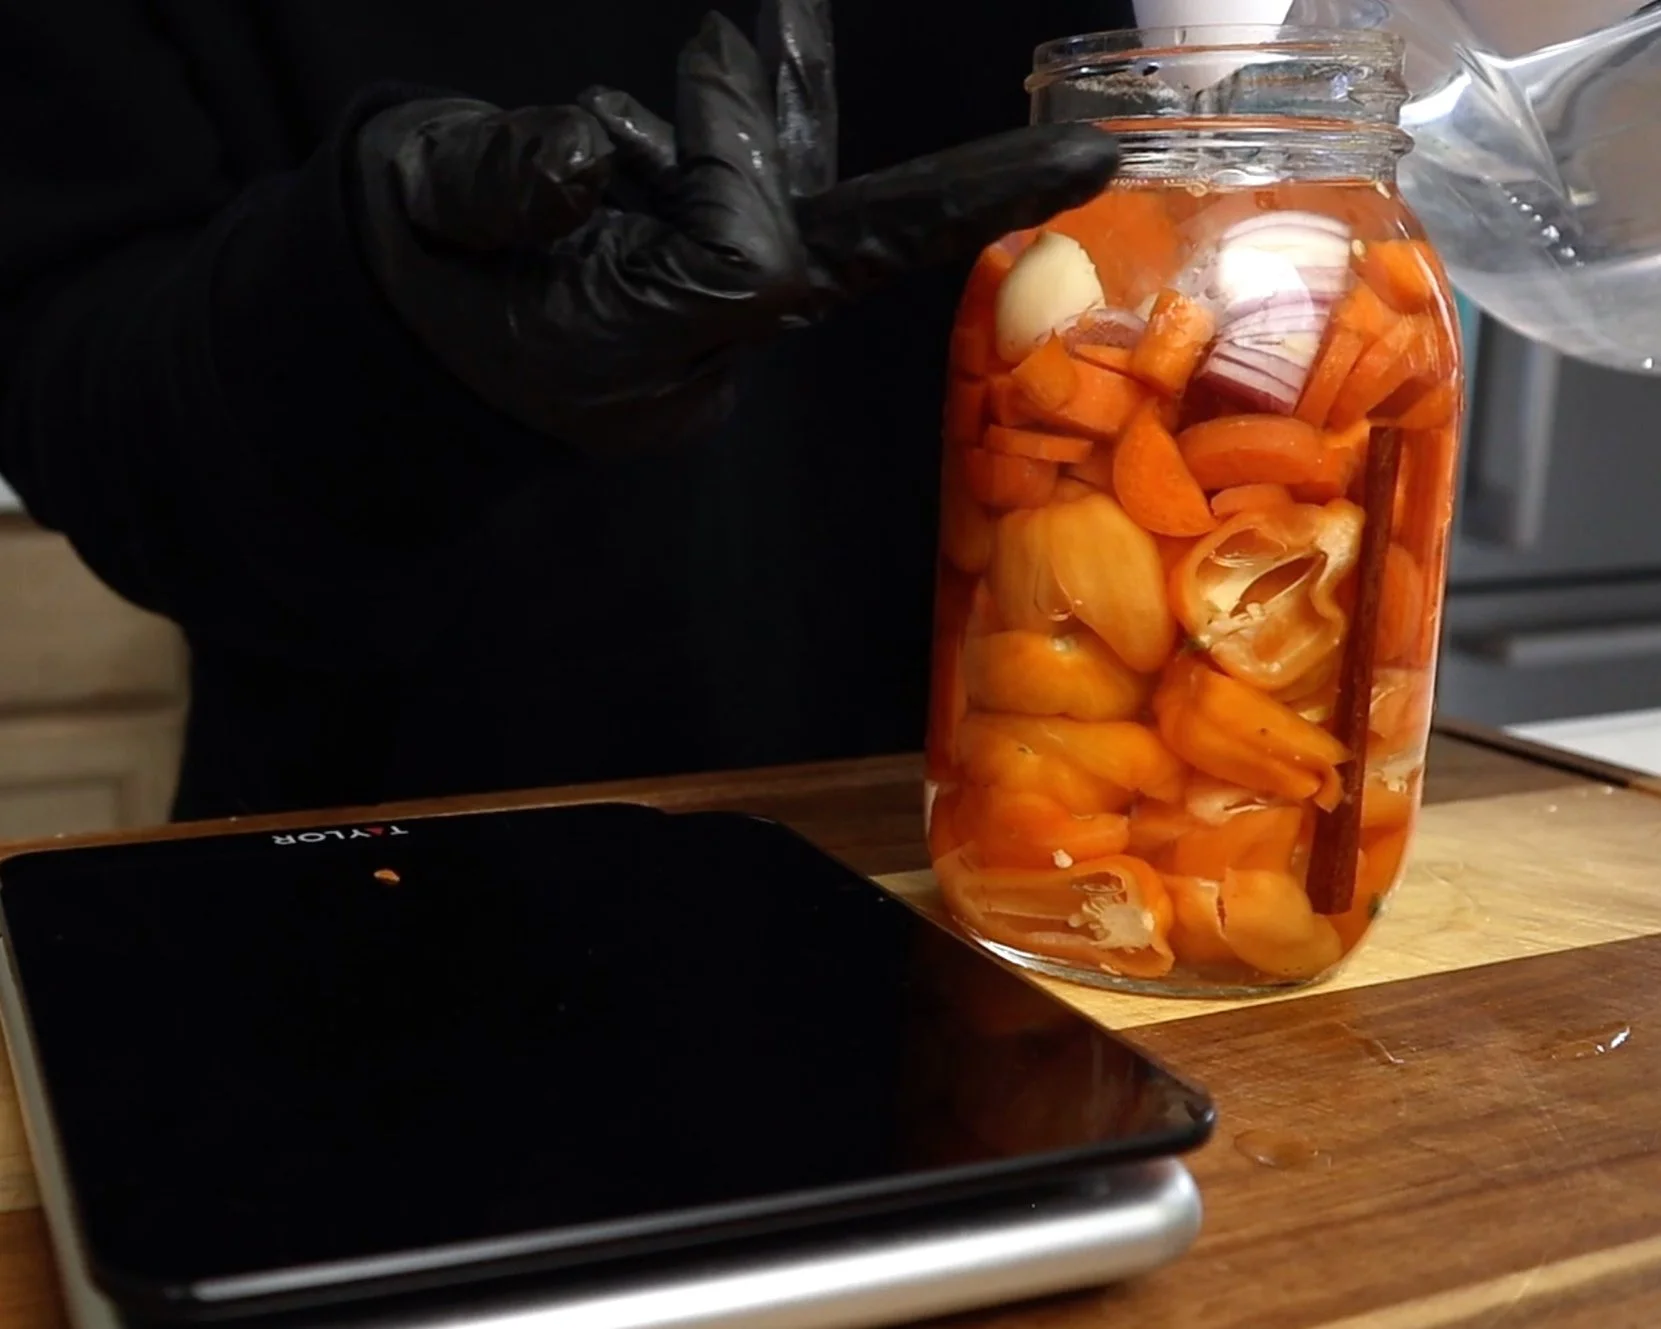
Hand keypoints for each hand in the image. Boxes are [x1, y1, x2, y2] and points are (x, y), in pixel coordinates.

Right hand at [353, 0, 1119, 452]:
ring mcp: (708, 333)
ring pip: (810, 221)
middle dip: (960, 205)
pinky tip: (764, 42)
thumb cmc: (400, 283)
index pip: (748, 262)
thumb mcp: (419, 214)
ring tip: (799, 20)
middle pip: (847, 266)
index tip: (712, 44)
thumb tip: (595, 151)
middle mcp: (693, 355)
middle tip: (1084, 160)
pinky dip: (767, 128)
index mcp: (625, 349)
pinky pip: (774, 212)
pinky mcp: (705, 299)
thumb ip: (499, 182)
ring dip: (826, 124)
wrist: (397, 362)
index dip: (736, 151)